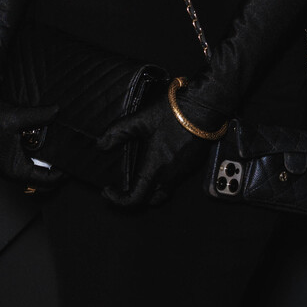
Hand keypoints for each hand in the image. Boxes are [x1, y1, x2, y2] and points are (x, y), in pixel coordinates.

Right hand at [0, 95, 64, 188]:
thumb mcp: (17, 116)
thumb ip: (40, 115)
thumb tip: (56, 111)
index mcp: (13, 168)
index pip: (45, 180)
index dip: (62, 175)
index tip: (74, 166)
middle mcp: (10, 171)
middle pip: (40, 182)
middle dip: (56, 174)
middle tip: (69, 162)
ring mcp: (7, 166)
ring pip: (33, 174)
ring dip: (47, 167)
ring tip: (60, 155)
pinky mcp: (6, 158)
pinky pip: (27, 166)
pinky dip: (38, 161)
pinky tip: (45, 148)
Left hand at [96, 97, 210, 208]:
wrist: (205, 106)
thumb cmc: (176, 113)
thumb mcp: (141, 119)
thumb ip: (118, 132)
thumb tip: (101, 144)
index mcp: (155, 167)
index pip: (135, 199)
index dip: (118, 200)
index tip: (109, 190)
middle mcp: (170, 174)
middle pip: (151, 200)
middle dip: (135, 197)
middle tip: (124, 186)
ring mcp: (183, 171)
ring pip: (165, 191)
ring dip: (151, 189)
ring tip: (140, 174)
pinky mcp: (192, 164)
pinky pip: (175, 179)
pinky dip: (164, 178)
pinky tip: (159, 161)